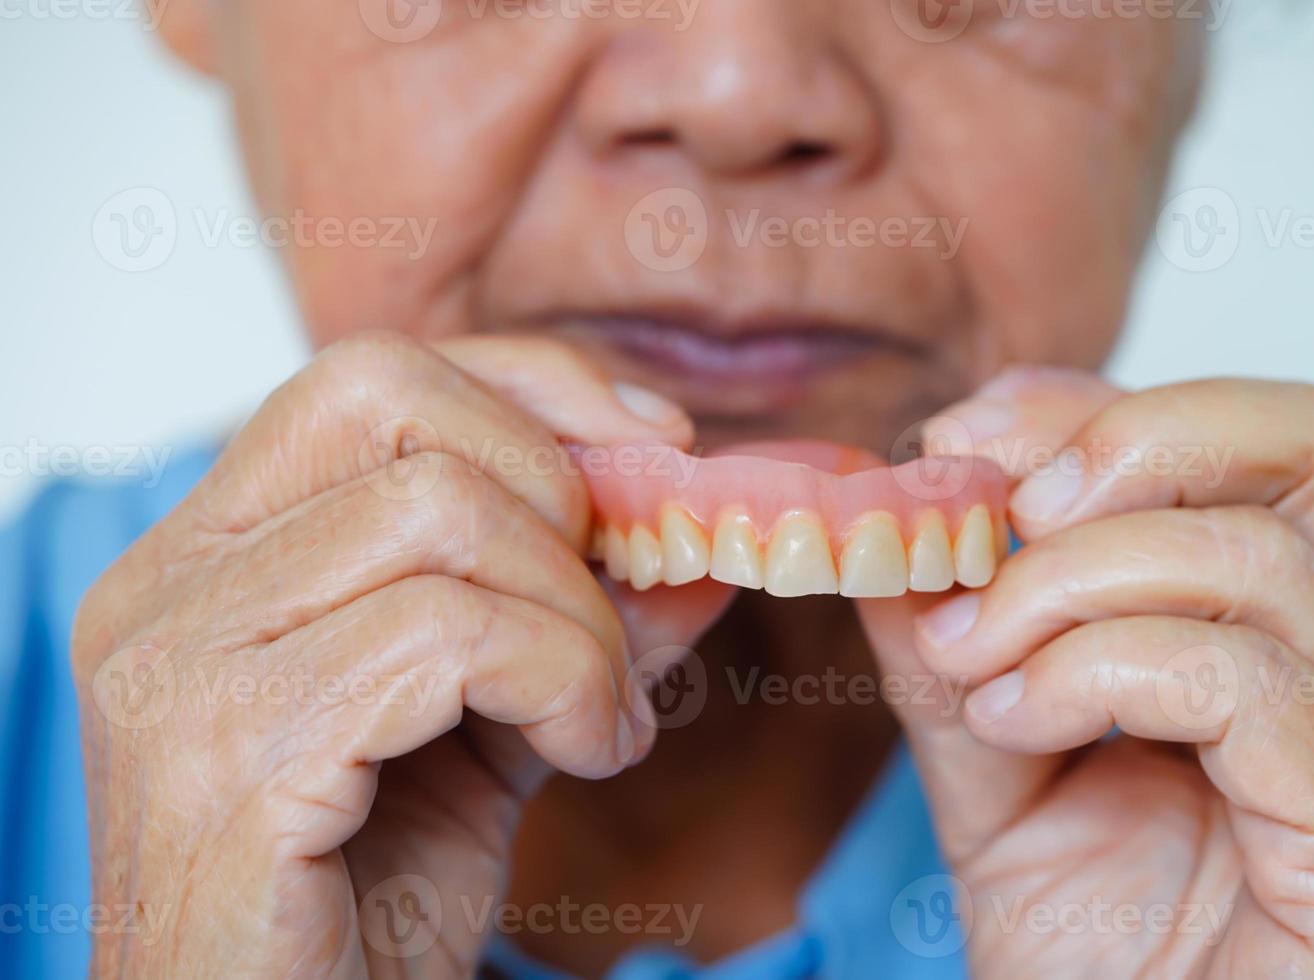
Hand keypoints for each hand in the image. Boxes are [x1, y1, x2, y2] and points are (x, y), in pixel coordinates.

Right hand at [71, 332, 732, 977]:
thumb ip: (580, 619)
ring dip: (577, 617)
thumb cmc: (363, 901)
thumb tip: (698, 539)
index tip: (657, 445)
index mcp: (212, 556)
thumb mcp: (495, 725)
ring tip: (602, 719)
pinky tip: (585, 755)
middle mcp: (168, 586)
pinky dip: (564, 681)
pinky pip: (449, 634)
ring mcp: (181, 665)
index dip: (534, 384)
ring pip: (443, 514)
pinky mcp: (229, 753)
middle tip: (608, 611)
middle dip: (557, 489)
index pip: (373, 377)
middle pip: (395, 400)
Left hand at [859, 368, 1313, 976]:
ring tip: (977, 666)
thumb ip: (949, 633)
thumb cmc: (1085, 934)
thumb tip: (887, 513)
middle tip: (991, 520)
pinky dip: (1098, 673)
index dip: (1093, 410)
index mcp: (1296, 626)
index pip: (1251, 436)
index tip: (956, 445)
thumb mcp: (990, 748)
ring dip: (1063, 590)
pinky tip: (1017, 723)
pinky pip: (1240, 682)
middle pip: (1307, 445)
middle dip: (1118, 449)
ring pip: (1247, 561)